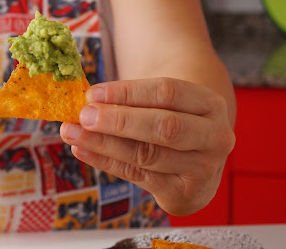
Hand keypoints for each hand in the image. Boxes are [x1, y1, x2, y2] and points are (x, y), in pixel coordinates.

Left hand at [60, 77, 234, 215]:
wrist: (198, 159)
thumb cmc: (172, 118)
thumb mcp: (164, 103)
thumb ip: (131, 100)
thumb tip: (85, 101)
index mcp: (210, 104)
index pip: (167, 92)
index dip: (127, 93)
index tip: (92, 94)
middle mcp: (214, 136)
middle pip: (164, 127)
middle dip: (119, 121)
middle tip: (83, 115)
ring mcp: (202, 168)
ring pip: (146, 154)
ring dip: (103, 143)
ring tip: (72, 133)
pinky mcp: (184, 192)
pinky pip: (137, 175)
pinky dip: (105, 161)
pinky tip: (82, 150)